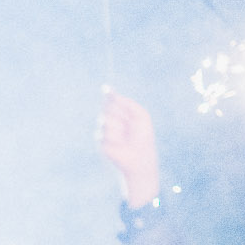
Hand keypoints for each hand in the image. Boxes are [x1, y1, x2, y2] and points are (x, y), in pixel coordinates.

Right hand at [97, 92, 159, 208]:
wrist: (139, 156)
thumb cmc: (143, 136)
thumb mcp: (140, 115)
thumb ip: (128, 103)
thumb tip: (115, 95)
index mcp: (122, 113)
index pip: (112, 100)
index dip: (108, 94)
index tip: (106, 88)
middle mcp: (113, 120)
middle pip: (107, 108)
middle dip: (118, 113)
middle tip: (127, 123)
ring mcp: (106, 130)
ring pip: (105, 120)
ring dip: (117, 127)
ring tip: (125, 137)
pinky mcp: (101, 141)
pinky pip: (103, 134)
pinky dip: (114, 138)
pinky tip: (119, 144)